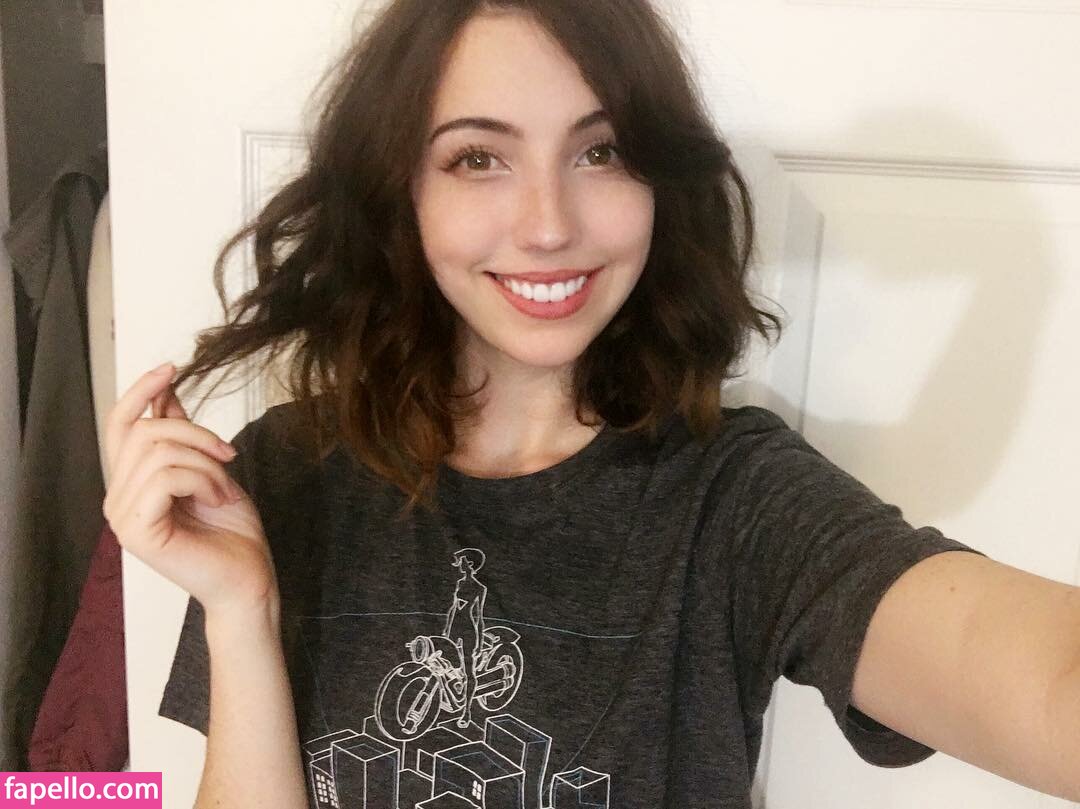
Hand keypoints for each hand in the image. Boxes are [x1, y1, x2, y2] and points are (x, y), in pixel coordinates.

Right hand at [102, 362, 277, 617]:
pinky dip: (202, 480)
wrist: (249, 579)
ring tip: (223, 488)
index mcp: (131, 483)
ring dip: (205, 462)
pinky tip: (216, 499)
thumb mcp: (210, 469)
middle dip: (195, 433)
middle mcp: (117, 498)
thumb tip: (166, 392)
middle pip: (144, 430)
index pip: (120, 425)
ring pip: (159, 451)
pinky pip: (166, 477)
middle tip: (229, 454)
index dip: (140, 391)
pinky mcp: (137, 532)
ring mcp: (122, 517)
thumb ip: (182, 436)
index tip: (171, 367)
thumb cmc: (233, 532)